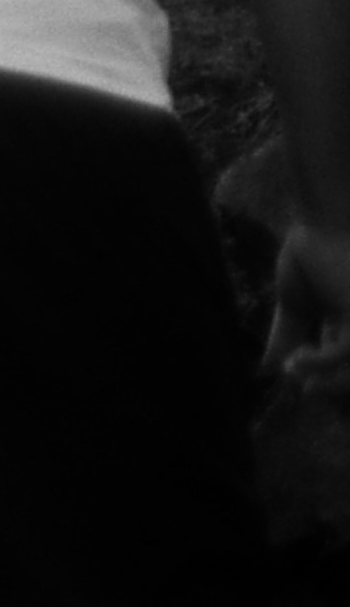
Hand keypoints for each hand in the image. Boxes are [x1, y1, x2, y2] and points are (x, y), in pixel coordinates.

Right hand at [277, 226, 349, 398]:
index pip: (339, 359)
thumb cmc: (311, 247)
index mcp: (349, 320)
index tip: (293, 382)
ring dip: (326, 380)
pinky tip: (295, 361)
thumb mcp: (293, 302)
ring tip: (293, 372)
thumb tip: (264, 369)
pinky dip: (320, 363)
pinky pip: (346, 351)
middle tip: (301, 390)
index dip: (319, 376)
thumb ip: (284, 336)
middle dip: (330, 385)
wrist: (324, 217)